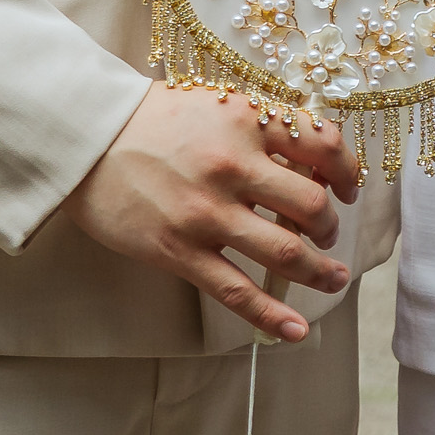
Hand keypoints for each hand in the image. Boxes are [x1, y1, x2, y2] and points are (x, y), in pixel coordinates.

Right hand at [58, 83, 364, 343]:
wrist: (85, 138)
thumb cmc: (153, 118)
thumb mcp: (215, 103)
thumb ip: (261, 126)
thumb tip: (312, 160)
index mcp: (247, 121)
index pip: (322, 146)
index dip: (348, 172)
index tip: (348, 188)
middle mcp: (233, 166)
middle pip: (311, 205)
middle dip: (331, 226)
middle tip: (329, 233)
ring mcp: (206, 212)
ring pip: (284, 251)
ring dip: (319, 271)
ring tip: (333, 278)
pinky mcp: (179, 250)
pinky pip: (236, 290)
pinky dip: (271, 315)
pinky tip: (296, 332)